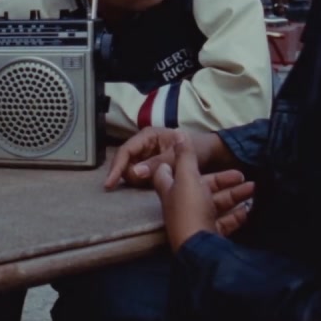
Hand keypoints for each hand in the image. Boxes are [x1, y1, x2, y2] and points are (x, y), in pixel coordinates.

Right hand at [104, 126, 223, 189]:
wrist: (212, 153)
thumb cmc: (197, 149)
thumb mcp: (177, 158)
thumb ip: (156, 165)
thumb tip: (133, 172)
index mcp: (148, 135)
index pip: (126, 150)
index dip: (116, 167)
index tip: (109, 184)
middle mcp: (144, 143)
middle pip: (125, 160)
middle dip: (127, 174)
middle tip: (140, 185)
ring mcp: (146, 153)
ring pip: (131, 168)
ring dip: (135, 178)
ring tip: (150, 183)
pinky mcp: (150, 163)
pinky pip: (139, 173)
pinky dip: (141, 180)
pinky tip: (150, 184)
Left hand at [152, 132, 254, 251]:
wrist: (200, 249)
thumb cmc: (190, 209)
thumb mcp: (187, 178)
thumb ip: (185, 156)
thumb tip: (179, 135)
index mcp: (171, 189)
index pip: (168, 172)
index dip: (178, 162)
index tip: (193, 154)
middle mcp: (181, 205)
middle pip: (201, 187)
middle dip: (222, 179)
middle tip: (242, 174)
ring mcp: (196, 221)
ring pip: (216, 203)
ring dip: (235, 195)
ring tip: (254, 189)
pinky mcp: (209, 235)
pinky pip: (224, 222)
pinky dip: (236, 215)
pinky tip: (249, 209)